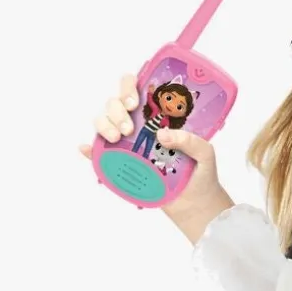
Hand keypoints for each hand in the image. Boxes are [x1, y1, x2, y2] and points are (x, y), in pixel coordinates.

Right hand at [80, 72, 232, 240]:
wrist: (194, 203)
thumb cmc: (201, 173)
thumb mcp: (205, 153)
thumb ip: (191, 141)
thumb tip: (162, 134)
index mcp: (160, 115)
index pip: (138, 89)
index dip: (129, 87)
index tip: (134, 102)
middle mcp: (140, 125)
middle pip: (116, 104)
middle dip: (116, 110)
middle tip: (129, 129)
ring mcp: (128, 144)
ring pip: (104, 122)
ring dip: (104, 125)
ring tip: (117, 139)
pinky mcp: (121, 163)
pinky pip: (99, 153)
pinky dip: (90, 149)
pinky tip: (87, 148)